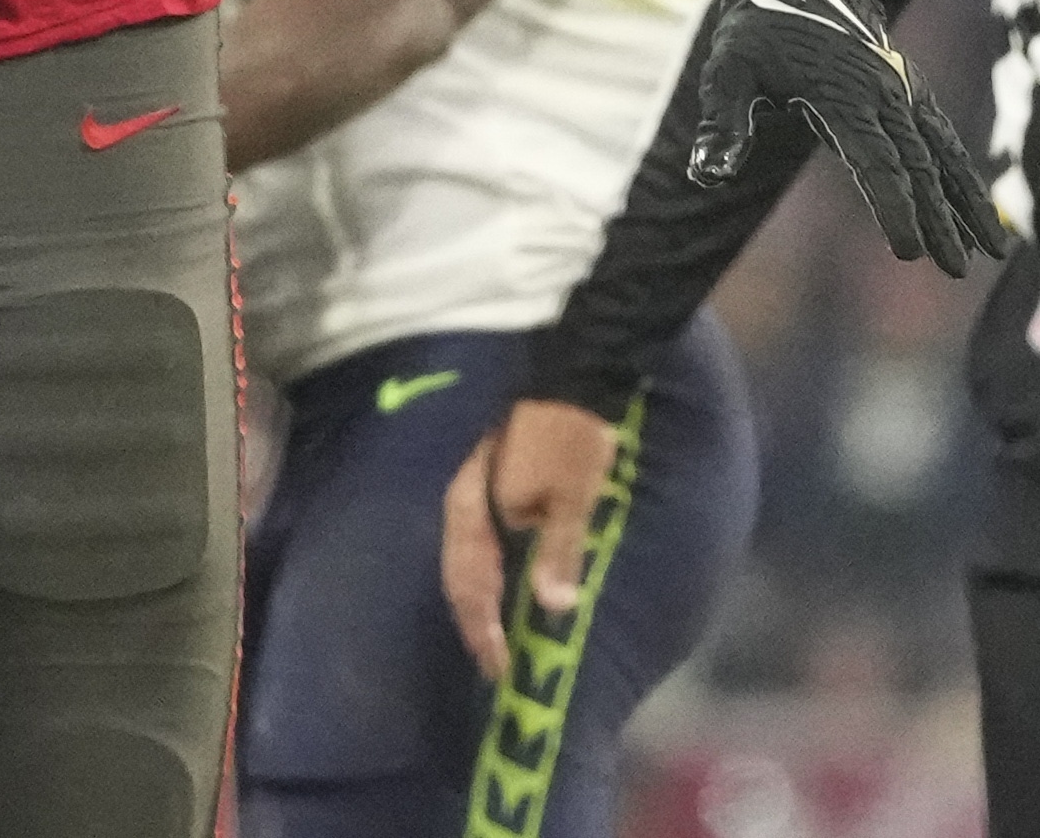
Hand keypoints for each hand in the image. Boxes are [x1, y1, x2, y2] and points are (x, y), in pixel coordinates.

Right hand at [439, 398, 619, 675]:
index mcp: (480, 507)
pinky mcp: (494, 471)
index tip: (498, 668)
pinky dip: (493, 562)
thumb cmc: (574, 436)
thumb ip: (559, 551)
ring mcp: (477, 483)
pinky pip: (484, 532)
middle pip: (462, 570)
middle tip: (493, 658)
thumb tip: (552, 607)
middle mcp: (468, 499)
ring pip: (470, 550)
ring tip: (497, 627)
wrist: (577, 371)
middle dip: (476, 618)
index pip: (470, 582)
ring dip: (481, 592)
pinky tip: (508, 573)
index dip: (482, 629)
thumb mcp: (575, 495)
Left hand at [687, 0, 1005, 274]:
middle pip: (918, 165)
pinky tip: (978, 212)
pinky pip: (943, 138)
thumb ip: (721, 125)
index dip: (894, 207)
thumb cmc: (756, 29)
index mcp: (842, 93)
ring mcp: (901, 88)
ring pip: (943, 153)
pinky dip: (963, 175)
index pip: (876, 161)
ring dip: (967, 201)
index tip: (907, 251)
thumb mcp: (727, 71)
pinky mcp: (908, 89)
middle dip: (940, 220)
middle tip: (954, 270)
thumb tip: (706, 175)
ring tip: (991, 251)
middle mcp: (882, 91)